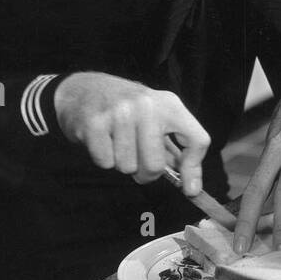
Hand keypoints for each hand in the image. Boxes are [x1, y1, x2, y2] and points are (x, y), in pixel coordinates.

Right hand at [54, 72, 209, 195]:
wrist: (83, 89)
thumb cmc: (127, 109)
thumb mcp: (157, 118)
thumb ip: (174, 148)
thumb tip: (190, 186)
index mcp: (170, 104)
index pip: (197, 140)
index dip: (194, 169)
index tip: (189, 190)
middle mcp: (147, 106)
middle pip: (155, 165)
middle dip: (146, 173)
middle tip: (138, 160)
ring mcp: (120, 113)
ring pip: (128, 167)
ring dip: (122, 163)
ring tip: (117, 142)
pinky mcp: (95, 123)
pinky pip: (105, 162)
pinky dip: (103, 158)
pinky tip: (102, 139)